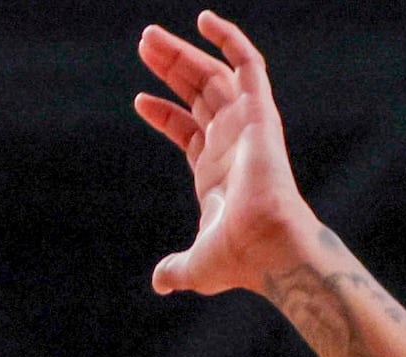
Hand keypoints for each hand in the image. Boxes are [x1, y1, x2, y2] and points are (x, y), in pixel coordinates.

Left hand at [136, 13, 321, 302]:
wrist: (266, 246)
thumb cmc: (238, 259)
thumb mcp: (196, 267)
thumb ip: (177, 269)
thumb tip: (161, 281)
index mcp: (216, 172)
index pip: (188, 131)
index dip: (164, 114)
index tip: (139, 99)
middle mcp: (231, 143)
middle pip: (197, 94)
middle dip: (170, 69)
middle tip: (143, 44)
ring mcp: (245, 125)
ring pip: (212, 75)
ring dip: (182, 53)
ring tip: (148, 37)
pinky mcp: (259, 111)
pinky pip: (248, 63)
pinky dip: (229, 39)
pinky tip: (204, 19)